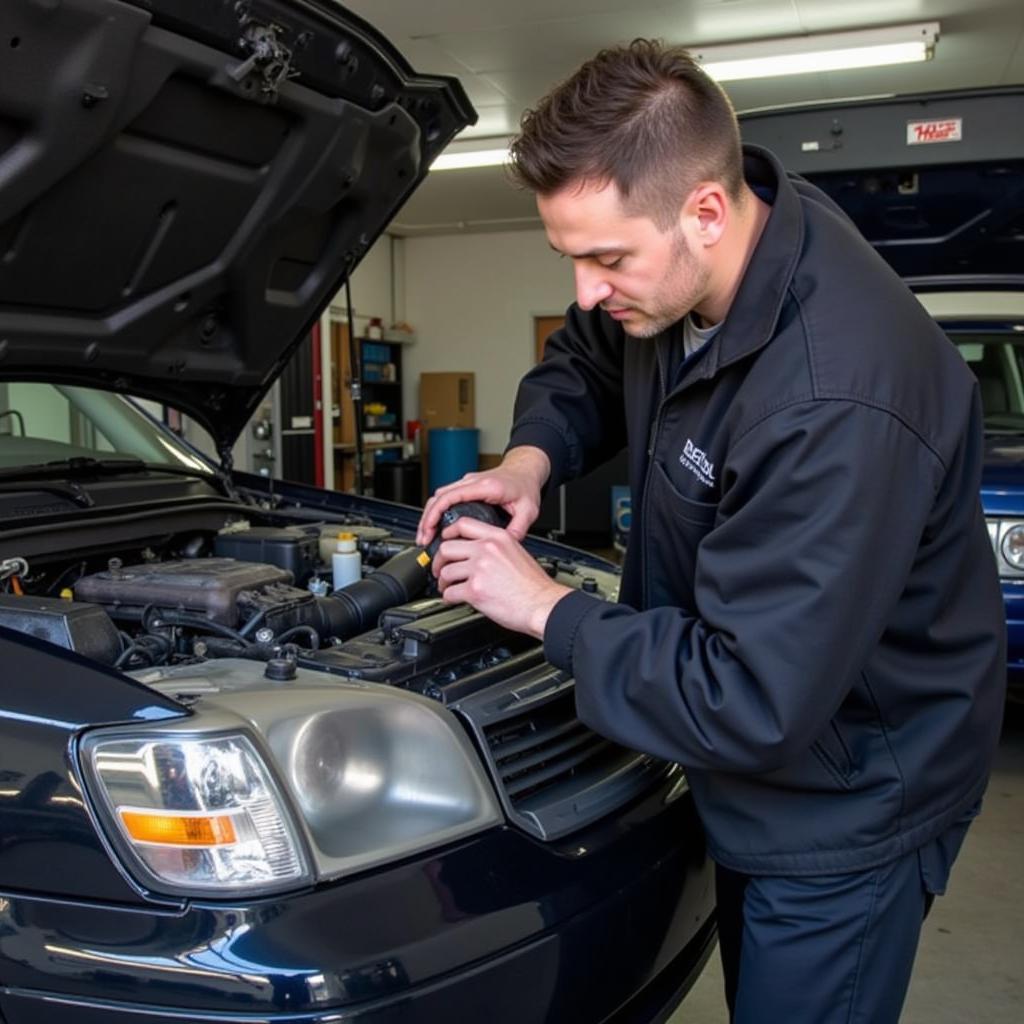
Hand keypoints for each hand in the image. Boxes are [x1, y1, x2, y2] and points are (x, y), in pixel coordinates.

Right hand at [416, 446, 550, 546]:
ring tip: (425, 536)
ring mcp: (467, 483)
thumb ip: (518, 529)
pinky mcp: (466, 486)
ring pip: (439, 496)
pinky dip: (436, 511)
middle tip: (423, 539)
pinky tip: (434, 525)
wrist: (526, 470)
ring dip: (429, 515)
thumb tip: (506, 546)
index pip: (451, 496)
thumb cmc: (525, 486)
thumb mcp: (528, 510)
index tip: (429, 530)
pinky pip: (445, 496)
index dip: (435, 513)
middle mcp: (472, 482)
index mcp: (486, 486)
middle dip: (426, 518)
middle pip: (438, 497)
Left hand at [432, 516, 571, 637]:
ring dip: (444, 582)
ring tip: (449, 587)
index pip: (463, 524)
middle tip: (441, 569)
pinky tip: (454, 599)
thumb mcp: (517, 552)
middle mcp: (487, 550)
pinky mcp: (475, 590)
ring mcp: (479, 569)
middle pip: (447, 548)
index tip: (445, 540)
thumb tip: (477, 552)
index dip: (448, 533)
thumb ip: (496, 548)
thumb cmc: (535, 585)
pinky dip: (449, 597)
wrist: (543, 604)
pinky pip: (450, 592)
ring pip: (446, 572)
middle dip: (440, 561)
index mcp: (498, 538)